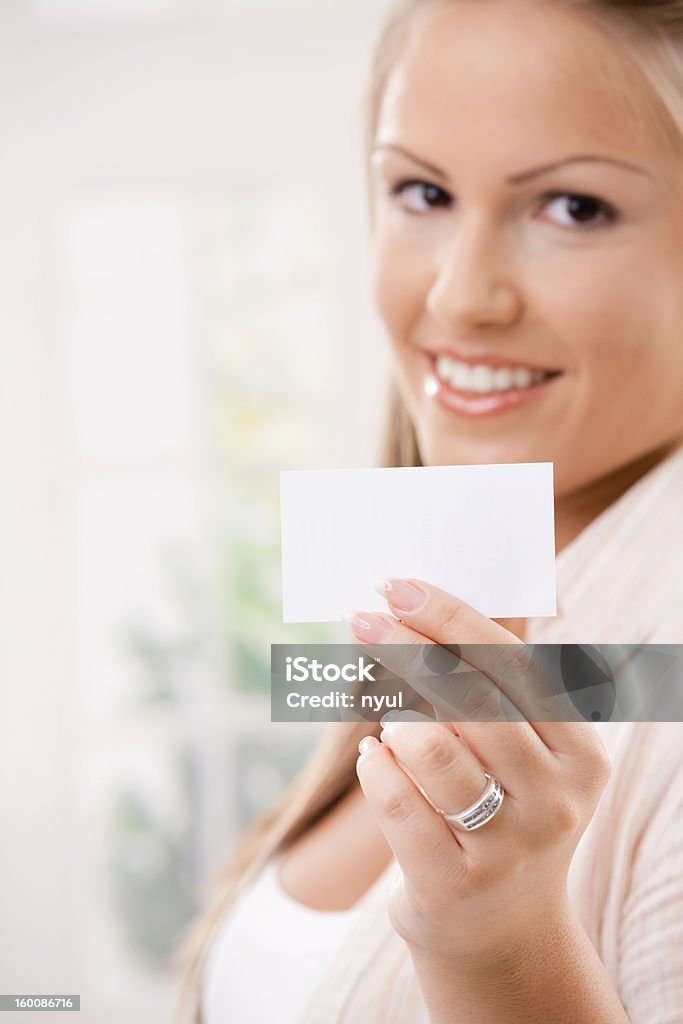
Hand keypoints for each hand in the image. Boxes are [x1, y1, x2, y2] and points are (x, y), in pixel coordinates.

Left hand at [347, 578, 610, 967]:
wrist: (498, 929)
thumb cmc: (500, 811)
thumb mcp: (523, 756)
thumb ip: (489, 690)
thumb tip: (418, 608)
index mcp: (580, 753)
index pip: (511, 664)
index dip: (449, 617)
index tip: (397, 586)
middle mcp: (556, 800)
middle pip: (471, 697)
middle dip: (408, 646)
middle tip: (362, 614)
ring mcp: (508, 848)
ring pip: (431, 747)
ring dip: (397, 718)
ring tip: (393, 720)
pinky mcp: (453, 884)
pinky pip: (395, 799)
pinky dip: (375, 765)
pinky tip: (377, 759)